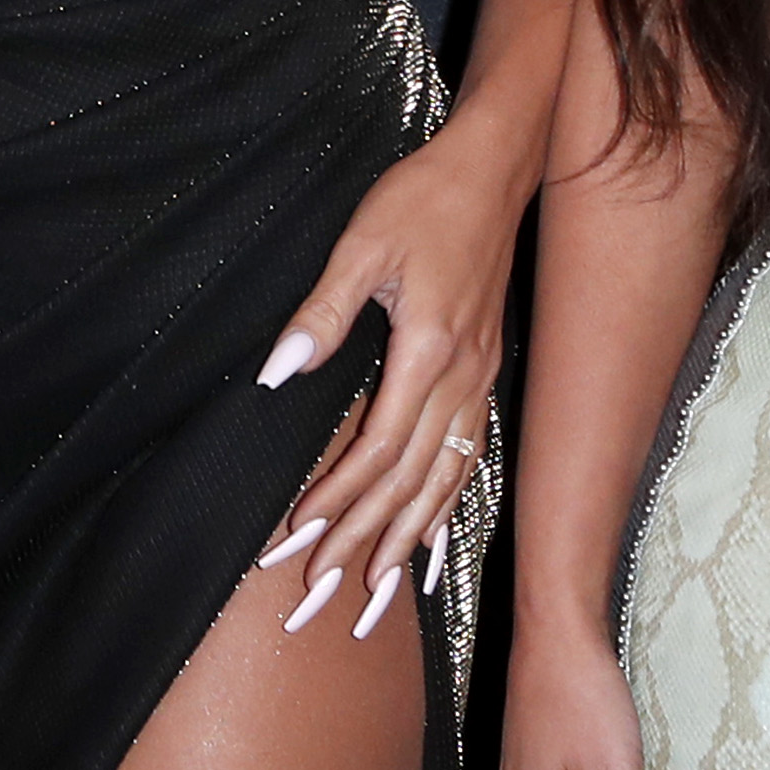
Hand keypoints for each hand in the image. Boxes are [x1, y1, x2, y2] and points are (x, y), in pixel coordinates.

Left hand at [254, 129, 518, 644]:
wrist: (493, 172)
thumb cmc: (422, 200)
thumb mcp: (361, 246)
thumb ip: (320, 314)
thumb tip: (276, 373)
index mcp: (431, 350)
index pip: (379, 448)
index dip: (339, 500)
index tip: (298, 540)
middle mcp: (463, 380)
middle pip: (411, 483)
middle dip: (364, 544)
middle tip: (320, 596)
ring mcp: (480, 383)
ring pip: (442, 483)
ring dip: (404, 542)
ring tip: (370, 596)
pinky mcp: (484, 378)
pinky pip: (464, 462)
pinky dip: (442, 510)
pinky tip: (428, 546)